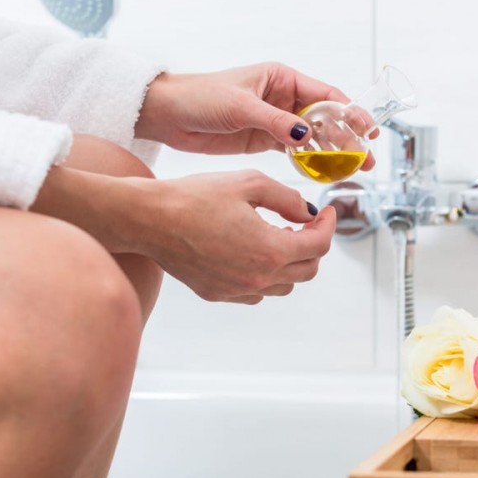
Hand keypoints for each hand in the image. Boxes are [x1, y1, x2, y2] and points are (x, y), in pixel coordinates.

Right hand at [128, 170, 335, 303]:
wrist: (148, 218)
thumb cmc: (194, 196)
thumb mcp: (249, 183)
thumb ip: (288, 199)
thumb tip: (309, 213)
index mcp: (269, 250)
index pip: (319, 246)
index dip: (329, 226)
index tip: (326, 212)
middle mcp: (257, 279)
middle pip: (307, 271)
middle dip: (313, 245)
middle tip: (306, 224)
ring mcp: (236, 291)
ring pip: (284, 286)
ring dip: (290, 262)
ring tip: (277, 235)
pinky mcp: (217, 294)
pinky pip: (256, 293)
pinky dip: (266, 276)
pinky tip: (252, 252)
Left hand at [135, 62, 376, 169]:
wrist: (169, 116)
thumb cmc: (200, 98)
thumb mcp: (240, 106)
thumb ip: (275, 122)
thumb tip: (307, 136)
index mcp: (281, 78)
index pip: (325, 95)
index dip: (350, 112)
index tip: (367, 130)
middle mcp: (283, 98)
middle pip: (325, 119)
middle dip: (348, 138)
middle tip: (366, 160)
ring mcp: (275, 120)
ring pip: (314, 137)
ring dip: (334, 153)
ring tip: (354, 171)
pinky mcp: (264, 140)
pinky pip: (296, 151)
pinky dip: (311, 162)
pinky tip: (325, 174)